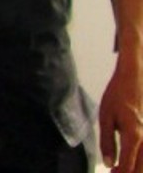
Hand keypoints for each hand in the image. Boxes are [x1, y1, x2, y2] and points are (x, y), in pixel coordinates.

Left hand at [99, 50, 142, 171]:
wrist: (133, 80)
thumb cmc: (117, 96)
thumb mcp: (105, 117)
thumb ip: (107, 142)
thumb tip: (109, 163)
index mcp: (133, 136)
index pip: (128, 165)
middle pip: (141, 169)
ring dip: (134, 170)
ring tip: (119, 169)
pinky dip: (139, 162)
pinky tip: (129, 161)